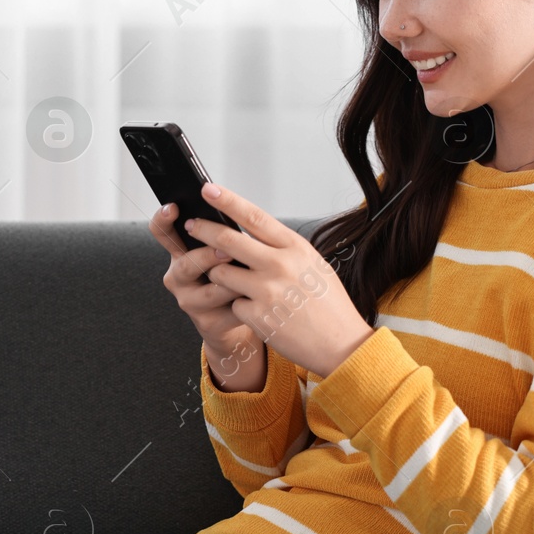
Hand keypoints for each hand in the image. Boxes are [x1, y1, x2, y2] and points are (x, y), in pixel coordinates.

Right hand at [148, 200, 262, 378]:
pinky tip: (259, 296)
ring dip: (231, 281)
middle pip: (186, 265)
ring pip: (209, 291)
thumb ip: (222, 236)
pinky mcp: (208, 323)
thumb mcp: (223, 251)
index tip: (172, 207)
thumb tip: (234, 213)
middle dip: (207, 257)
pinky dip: (245, 302)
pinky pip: (228, 311)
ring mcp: (190, 302)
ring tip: (250, 274)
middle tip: (226, 251)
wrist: (235, 318)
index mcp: (180, 253)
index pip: (163, 232)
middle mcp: (179, 277)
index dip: (163, 220)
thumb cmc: (232, 274)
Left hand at [183, 181, 374, 377]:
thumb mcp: (313, 265)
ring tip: (234, 282)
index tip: (209, 189)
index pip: (254, 216)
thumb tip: (253, 233)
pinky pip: (232, 303)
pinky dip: (240, 307)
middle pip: (228, 240)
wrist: (340, 343)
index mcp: (295, 248)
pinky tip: (260, 313)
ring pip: (221, 272)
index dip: (228, 201)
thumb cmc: (329, 305)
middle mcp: (279, 265)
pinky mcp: (257, 316)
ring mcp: (266, 291)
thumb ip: (284, 249)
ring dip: (219, 274)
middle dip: (204, 230)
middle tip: (192, 225)